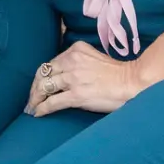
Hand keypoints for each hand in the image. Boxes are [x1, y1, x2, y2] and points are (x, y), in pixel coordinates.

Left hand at [25, 41, 146, 116]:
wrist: (132, 82)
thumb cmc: (118, 74)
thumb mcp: (95, 58)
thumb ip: (79, 61)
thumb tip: (65, 74)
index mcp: (76, 50)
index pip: (52, 62)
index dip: (43, 75)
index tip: (39, 84)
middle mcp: (71, 61)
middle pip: (44, 73)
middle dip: (35, 87)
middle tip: (31, 98)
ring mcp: (73, 78)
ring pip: (45, 87)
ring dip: (35, 99)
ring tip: (31, 107)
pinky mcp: (76, 95)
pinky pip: (52, 102)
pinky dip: (42, 108)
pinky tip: (38, 114)